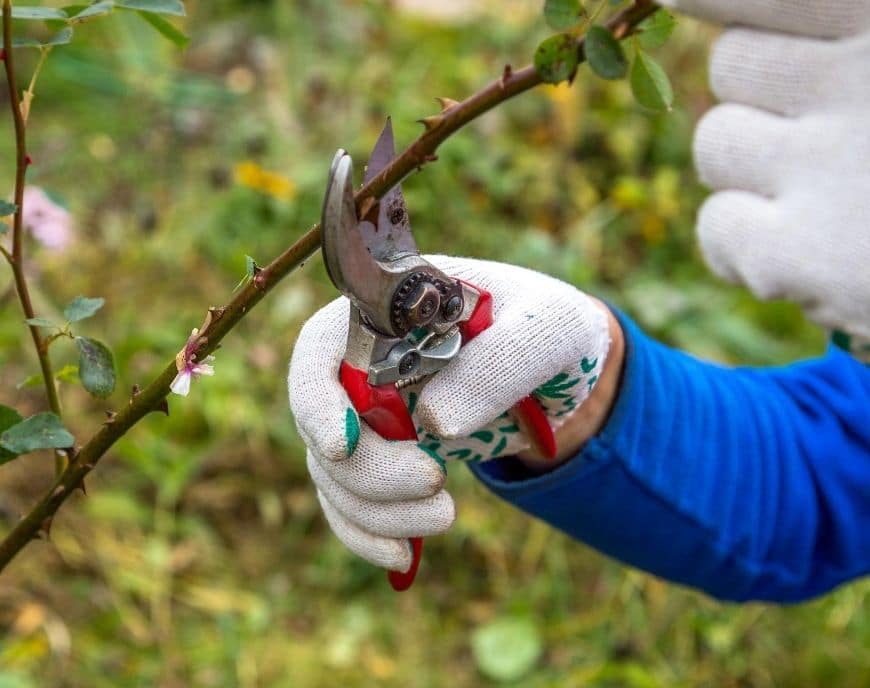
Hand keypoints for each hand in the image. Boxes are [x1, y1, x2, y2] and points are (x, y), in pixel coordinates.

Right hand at [288, 255, 612, 570]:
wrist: (554, 364)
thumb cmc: (545, 326)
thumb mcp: (546, 329)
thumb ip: (500, 362)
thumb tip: (436, 422)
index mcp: (383, 311)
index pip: (318, 350)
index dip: (316, 400)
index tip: (342, 445)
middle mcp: (356, 362)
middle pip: (322, 424)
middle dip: (371, 471)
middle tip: (435, 484)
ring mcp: (361, 413)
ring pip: (333, 475)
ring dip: (377, 511)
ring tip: (445, 516)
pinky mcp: (378, 458)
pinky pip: (349, 505)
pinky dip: (368, 536)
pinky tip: (404, 558)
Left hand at [651, 0, 869, 414]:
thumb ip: (819, 16)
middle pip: (730, 62)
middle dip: (758, 104)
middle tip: (834, 150)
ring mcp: (852, 178)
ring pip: (713, 142)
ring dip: (749, 178)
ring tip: (831, 205)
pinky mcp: (810, 260)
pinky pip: (714, 225)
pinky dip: (743, 248)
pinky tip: (811, 260)